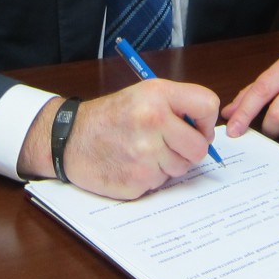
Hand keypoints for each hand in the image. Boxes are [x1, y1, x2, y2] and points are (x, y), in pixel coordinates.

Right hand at [19, 79, 219, 199]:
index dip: (205, 121)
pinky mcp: (137, 180)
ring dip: (168, 164)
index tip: (195, 126)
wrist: (70, 139)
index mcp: (157, 95)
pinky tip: (132, 164)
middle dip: (189, 149)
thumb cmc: (110, 117)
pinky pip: (162, 182)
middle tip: (169, 144)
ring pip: (182, 168)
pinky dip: (151, 176)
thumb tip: (208, 130)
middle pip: (200, 147)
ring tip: (144, 151)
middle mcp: (153, 121)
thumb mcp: (142, 95)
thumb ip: (177, 106)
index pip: (208, 106)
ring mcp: (145, 154)